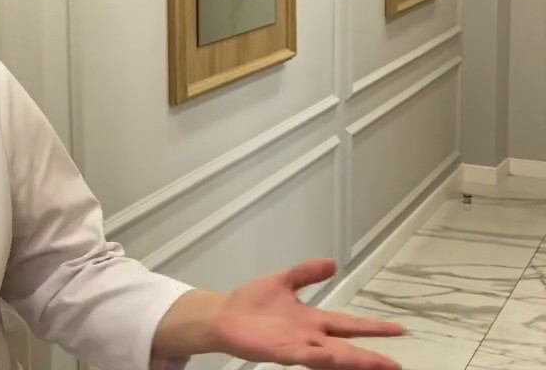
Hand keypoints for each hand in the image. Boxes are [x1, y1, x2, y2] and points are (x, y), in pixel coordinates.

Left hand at [211, 258, 404, 369]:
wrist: (224, 314)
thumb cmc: (252, 302)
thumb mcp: (283, 281)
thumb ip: (306, 273)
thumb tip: (333, 263)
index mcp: (313, 320)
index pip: (349, 324)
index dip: (372, 327)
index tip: (398, 329)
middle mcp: (310, 336)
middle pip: (347, 346)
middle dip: (371, 355)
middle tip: (396, 363)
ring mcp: (298, 345)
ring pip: (333, 355)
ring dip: (354, 361)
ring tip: (378, 364)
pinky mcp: (282, 351)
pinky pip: (305, 356)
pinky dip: (321, 357)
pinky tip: (334, 357)